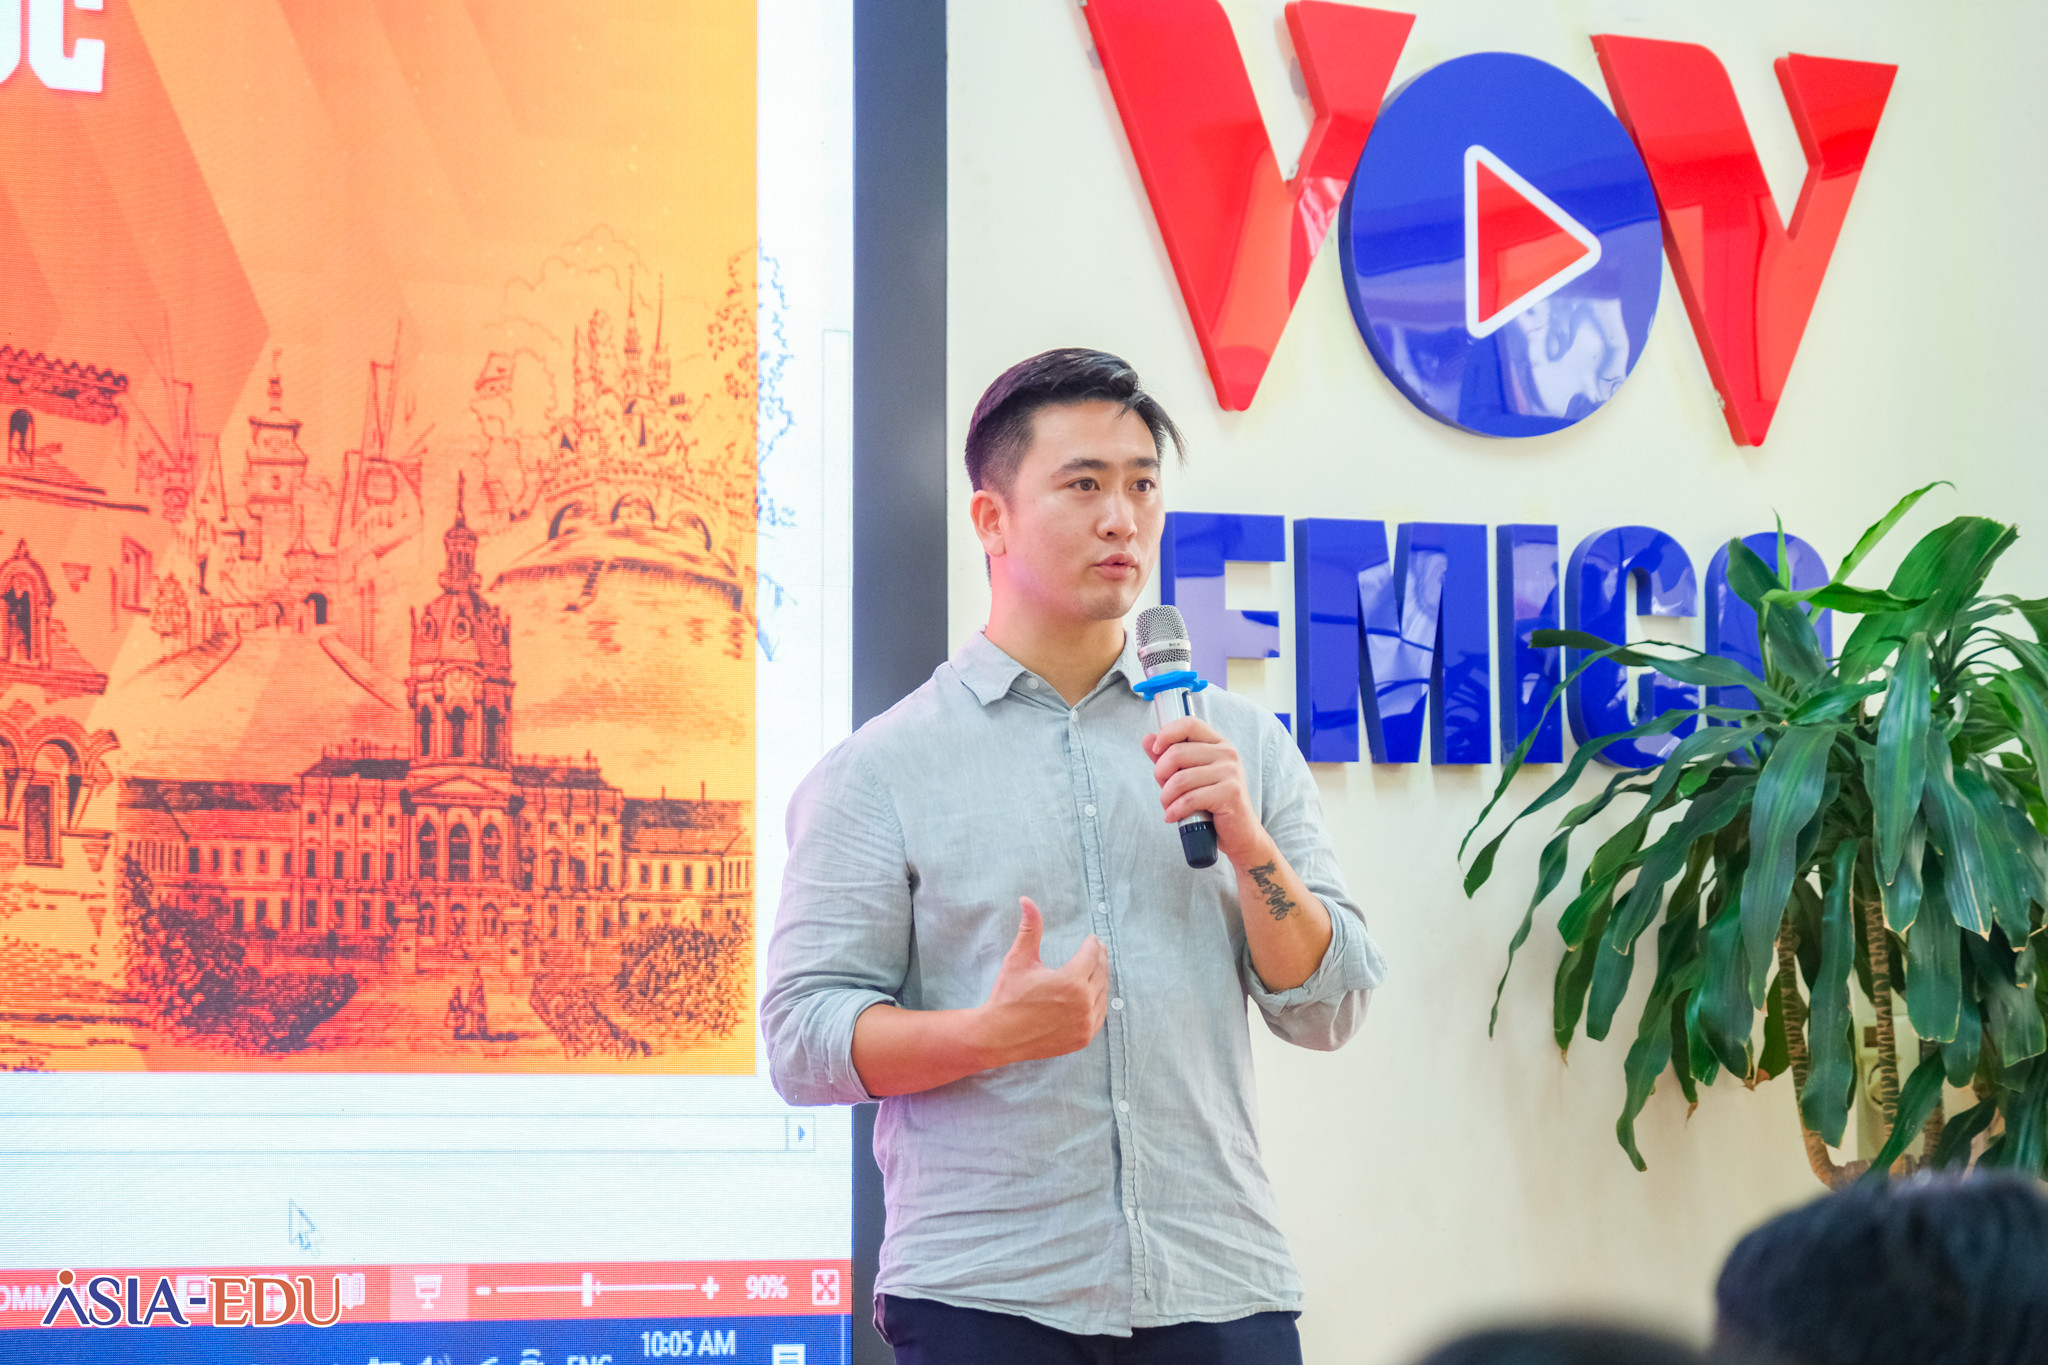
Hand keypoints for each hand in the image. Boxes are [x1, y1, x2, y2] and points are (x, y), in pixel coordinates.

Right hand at [971, 897, 1107, 1067]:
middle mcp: (1083, 1003)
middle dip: (1099, 958)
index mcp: (1071, 981)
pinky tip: (1093, 993)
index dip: (1092, 943)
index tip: (1090, 938)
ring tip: (1096, 969)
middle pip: (1101, 972)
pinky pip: (1100, 1014)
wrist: (997, 1036)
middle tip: (1097, 949)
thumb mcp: (1018, 959)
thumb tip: (1027, 899)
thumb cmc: (1007, 996)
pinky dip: (1098, 1001)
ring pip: (1103, 993)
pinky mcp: (1084, 1038)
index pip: (1091, 954)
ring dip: (1101, 979)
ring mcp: (1086, 1023)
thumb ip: (1030, 928)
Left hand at [1143, 716, 1265, 864]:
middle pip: (1177, 752)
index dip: (1167, 734)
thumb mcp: (1189, 778)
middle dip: (1161, 774)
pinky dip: (1175, 810)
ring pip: (1180, 779)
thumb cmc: (1212, 805)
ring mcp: (1231, 772)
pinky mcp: (1230, 793)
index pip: (1189, 724)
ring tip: (1169, 807)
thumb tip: (1147, 738)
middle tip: (1164, 792)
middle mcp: (1227, 753)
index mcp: (1219, 744)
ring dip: (1166, 797)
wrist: (1239, 834)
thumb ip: (1169, 758)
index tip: (1156, 751)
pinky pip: (1190, 798)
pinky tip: (1173, 817)